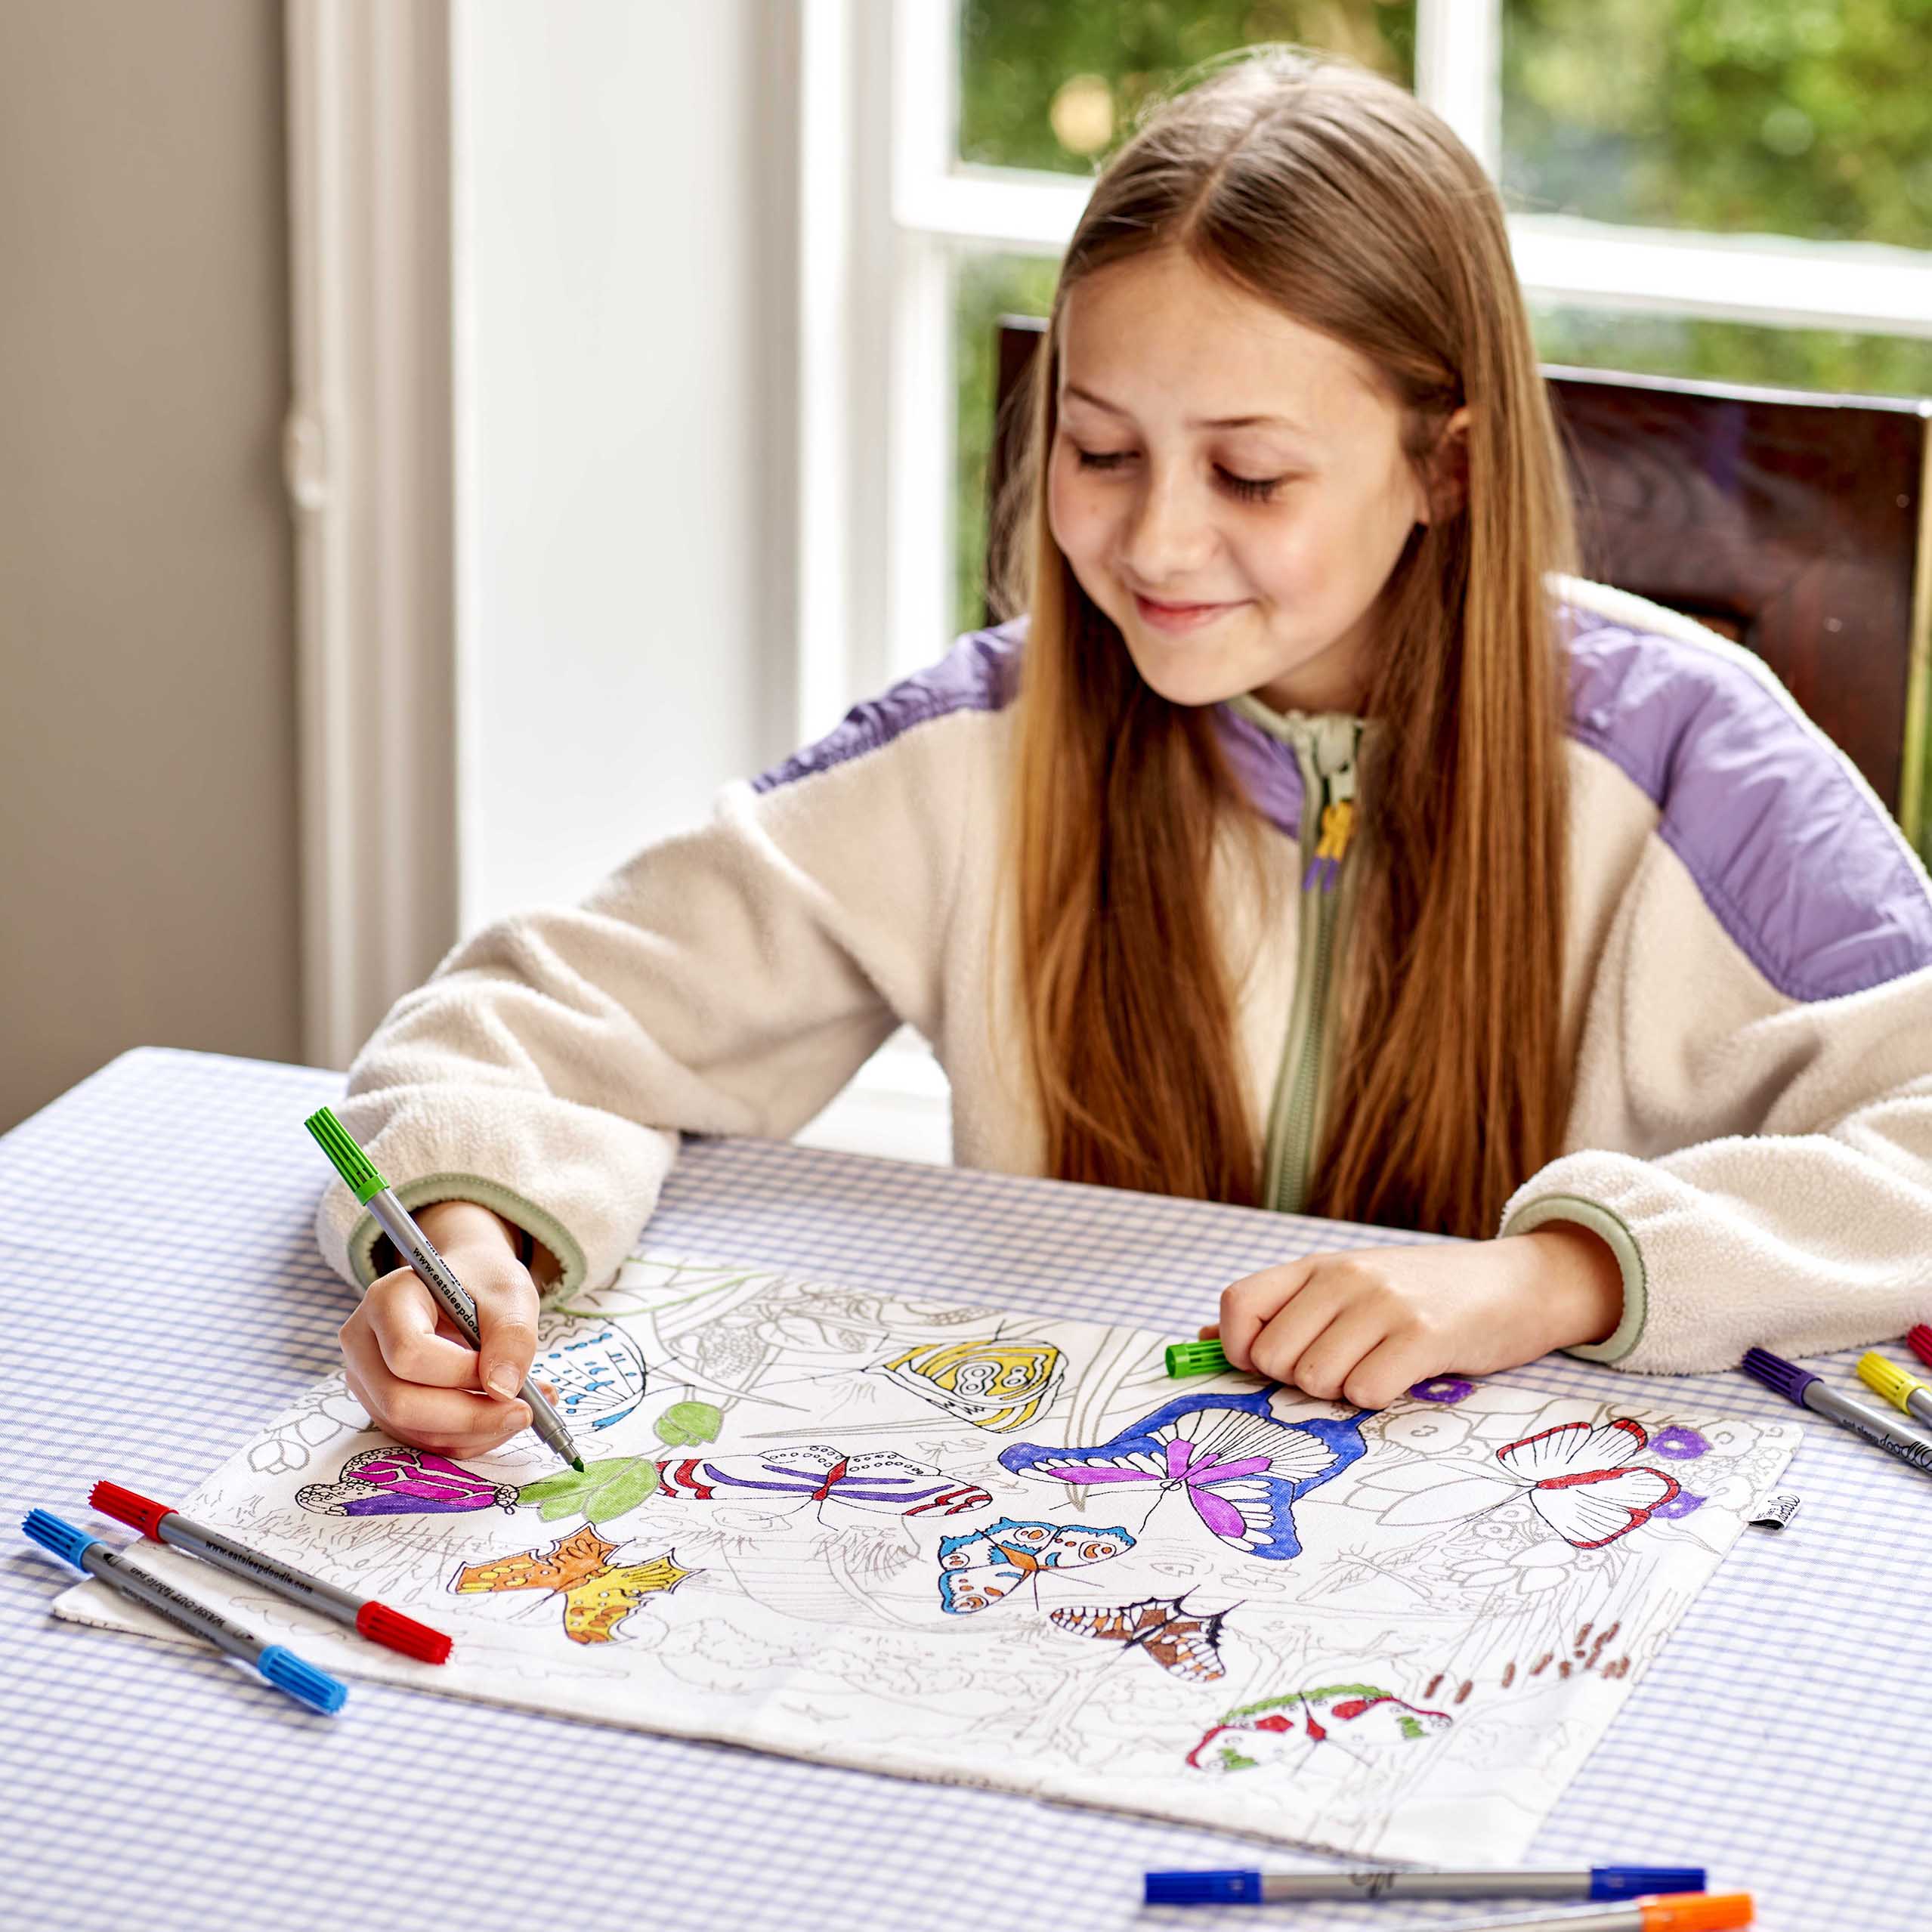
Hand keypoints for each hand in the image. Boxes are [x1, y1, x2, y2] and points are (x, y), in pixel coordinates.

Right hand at [337, 1199, 555, 1455]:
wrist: (466, 1282)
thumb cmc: (484, 1282)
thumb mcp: (510, 1294)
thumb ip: (512, 1336)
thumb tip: (503, 1390)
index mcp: (386, 1299)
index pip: (409, 1353)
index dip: (461, 1374)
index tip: (508, 1376)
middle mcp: (363, 1342)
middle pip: (399, 1401)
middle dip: (468, 1417)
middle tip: (524, 1412)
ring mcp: (366, 1378)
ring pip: (409, 1429)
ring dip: (472, 1433)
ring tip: (522, 1411)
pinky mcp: (380, 1405)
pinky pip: (419, 1439)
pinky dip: (464, 1438)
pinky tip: (498, 1416)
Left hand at [1210, 1225, 1623, 1409]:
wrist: (1516, 1284)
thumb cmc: (1422, 1296)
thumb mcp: (1346, 1288)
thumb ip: (1280, 1312)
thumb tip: (1202, 1343)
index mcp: (1318, 1266)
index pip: (1238, 1305)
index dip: (1239, 1349)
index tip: (1271, 1366)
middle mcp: (1344, 1277)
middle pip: (1273, 1356)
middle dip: (1298, 1381)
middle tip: (1342, 1369)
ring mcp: (1384, 1303)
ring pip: (1316, 1379)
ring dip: (1343, 1392)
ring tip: (1377, 1369)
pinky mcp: (1426, 1336)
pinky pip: (1367, 1391)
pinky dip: (1379, 1399)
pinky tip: (1405, 1377)